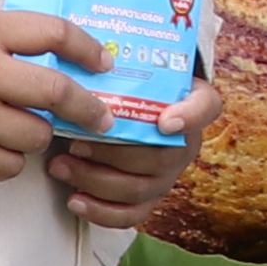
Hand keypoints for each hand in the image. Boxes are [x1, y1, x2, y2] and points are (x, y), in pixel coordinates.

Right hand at [0, 9, 139, 182]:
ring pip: (37, 135)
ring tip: (25, 128)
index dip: (87, 48)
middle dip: (91, 108)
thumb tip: (48, 54)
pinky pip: (9, 166)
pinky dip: (12, 160)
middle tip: (103, 117)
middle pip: (59, 92)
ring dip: (40, 134)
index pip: (53, 33)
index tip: (101, 62)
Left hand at [43, 79, 217, 228]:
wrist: (128, 111)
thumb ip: (119, 62)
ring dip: (95, 180)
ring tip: (61, 166)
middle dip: (113, 153)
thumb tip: (80, 50)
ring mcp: (168, 174)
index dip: (189, 117)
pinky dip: (101, 212)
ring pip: (140, 188)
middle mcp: (184, 143)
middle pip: (160, 156)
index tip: (165, 121)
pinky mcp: (149, 199)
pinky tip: (75, 200)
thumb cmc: (128, 86)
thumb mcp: (130, 66)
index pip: (205, 106)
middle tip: (75, 143)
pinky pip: (133, 214)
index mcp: (189, 104)